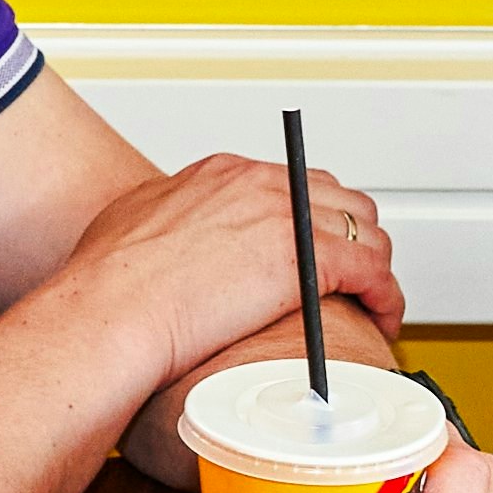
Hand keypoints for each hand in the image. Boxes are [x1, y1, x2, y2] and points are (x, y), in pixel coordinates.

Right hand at [60, 151, 411, 407]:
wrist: (108, 311)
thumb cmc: (106, 287)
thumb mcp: (132, 228)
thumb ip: (163, 223)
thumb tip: (165, 240)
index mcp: (223, 175)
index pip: (293, 183)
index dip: (313, 220)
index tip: (315, 250)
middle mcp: (260, 183)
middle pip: (338, 199)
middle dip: (353, 239)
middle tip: (353, 278)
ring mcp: (287, 215)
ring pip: (365, 231)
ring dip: (375, 267)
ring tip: (373, 303)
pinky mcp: (307, 257)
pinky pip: (372, 270)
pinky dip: (385, 294)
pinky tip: (381, 318)